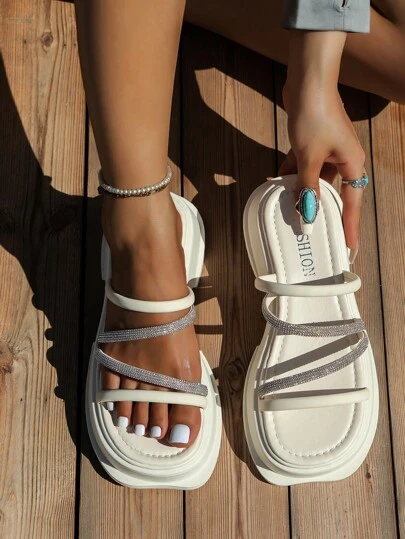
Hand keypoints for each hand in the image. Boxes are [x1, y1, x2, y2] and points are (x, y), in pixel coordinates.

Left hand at [280, 31, 365, 255]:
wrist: (307, 80)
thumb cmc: (315, 116)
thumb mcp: (309, 157)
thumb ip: (307, 188)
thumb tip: (308, 215)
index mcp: (352, 164)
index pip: (352, 203)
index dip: (350, 226)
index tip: (349, 247)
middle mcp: (343, 159)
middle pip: (333, 193)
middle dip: (320, 210)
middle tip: (313, 232)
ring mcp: (327, 150)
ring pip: (314, 179)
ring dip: (301, 191)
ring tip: (290, 211)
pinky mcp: (311, 142)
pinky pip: (303, 165)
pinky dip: (291, 174)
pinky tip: (277, 183)